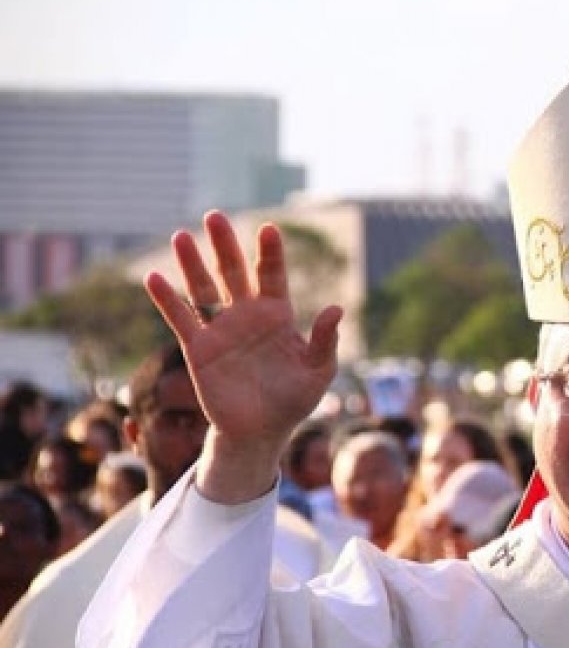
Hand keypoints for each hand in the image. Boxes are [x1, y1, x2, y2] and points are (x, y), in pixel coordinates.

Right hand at [145, 211, 341, 501]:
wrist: (262, 432)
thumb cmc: (294, 399)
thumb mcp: (318, 370)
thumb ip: (325, 340)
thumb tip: (335, 309)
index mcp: (278, 315)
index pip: (273, 275)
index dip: (270, 253)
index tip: (269, 229)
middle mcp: (246, 315)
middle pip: (234, 272)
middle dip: (224, 246)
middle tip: (214, 216)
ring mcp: (221, 330)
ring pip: (203, 290)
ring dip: (192, 264)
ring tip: (180, 237)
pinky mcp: (199, 349)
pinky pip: (182, 319)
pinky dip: (168, 300)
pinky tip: (154, 278)